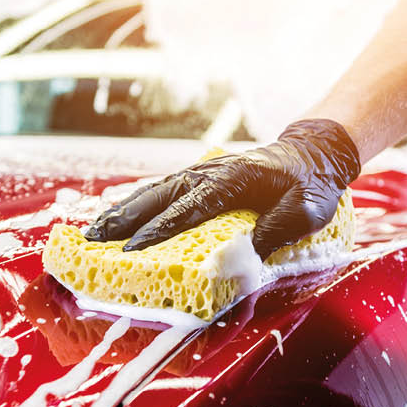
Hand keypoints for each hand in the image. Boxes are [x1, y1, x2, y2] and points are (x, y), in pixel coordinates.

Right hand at [84, 119, 360, 257]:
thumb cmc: (310, 186)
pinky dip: (137, 206)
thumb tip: (247, 252)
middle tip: (93, 242)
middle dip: (124, 220)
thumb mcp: (307, 210)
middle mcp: (209, 173)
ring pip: (154, 192)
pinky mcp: (201, 179)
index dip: (159, 230)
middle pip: (159, 197)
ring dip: (123, 212)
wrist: (313, 155)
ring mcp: (202, 173)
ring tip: (93, 235)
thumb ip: (279, 228)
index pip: (189, 209)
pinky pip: (163, 192)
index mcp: (233, 181)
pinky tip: (119, 221)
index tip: (133, 250)